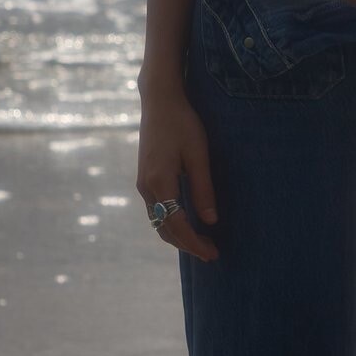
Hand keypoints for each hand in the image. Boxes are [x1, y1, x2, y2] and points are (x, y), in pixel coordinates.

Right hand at [136, 83, 219, 262]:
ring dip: (179, 236)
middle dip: (188, 245)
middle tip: (211, 254)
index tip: (213, 254)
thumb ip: (203, 189)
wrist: (159, 101)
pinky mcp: (145, 179)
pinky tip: (188, 224)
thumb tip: (210, 221)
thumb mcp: (198, 155)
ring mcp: (143, 184)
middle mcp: (146, 188)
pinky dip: (171, 223)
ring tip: (202, 243)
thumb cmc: (183, 123)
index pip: (177, 225)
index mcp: (160, 183)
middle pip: (165, 229)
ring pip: (158, 222)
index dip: (195, 243)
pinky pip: (157, 211)